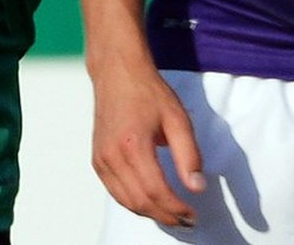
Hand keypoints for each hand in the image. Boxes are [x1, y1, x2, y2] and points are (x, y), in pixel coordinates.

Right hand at [90, 62, 204, 228]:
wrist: (117, 72)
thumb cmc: (147, 91)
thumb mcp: (177, 119)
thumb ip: (189, 155)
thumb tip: (196, 187)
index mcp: (133, 145)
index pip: (156, 191)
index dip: (176, 208)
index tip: (192, 214)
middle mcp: (112, 156)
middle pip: (140, 202)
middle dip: (165, 216)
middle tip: (186, 220)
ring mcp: (101, 159)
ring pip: (126, 201)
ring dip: (150, 214)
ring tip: (172, 215)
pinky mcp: (97, 159)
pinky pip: (115, 192)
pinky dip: (134, 203)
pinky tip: (151, 202)